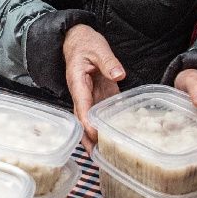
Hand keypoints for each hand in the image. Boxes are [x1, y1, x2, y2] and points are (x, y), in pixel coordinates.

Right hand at [63, 24, 123, 144]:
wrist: (78, 40)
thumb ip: (108, 61)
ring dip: (96, 137)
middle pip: (82, 120)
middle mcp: (81, 94)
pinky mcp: (98, 96)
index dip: (86, 122)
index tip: (94, 134)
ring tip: (106, 156)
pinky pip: (100, 114)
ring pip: (90, 121)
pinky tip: (115, 139)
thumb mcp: (98, 48)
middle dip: (88, 139)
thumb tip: (118, 74)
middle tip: (97, 157)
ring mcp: (89, 97)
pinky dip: (105, 127)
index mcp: (78, 82)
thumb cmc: (85, 44)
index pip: (81, 105)